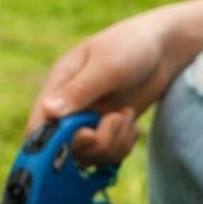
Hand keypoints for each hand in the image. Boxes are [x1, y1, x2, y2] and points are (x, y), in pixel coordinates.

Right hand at [27, 8, 186, 165]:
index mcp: (58, 87)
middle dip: (95, 143)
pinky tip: (131, 123)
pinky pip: (107, 157)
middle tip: (115, 119)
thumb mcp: (106, 67)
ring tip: (126, 115)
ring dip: (113, 144)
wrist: (163, 49)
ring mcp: (87, 122)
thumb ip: (79, 91)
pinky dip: (122, 147)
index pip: (39, 127)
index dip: (52, 144)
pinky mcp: (105, 132)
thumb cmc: (132, 46)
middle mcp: (68, 109)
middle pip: (65, 149)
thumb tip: (48, 112)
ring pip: (89, 157)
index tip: (86, 136)